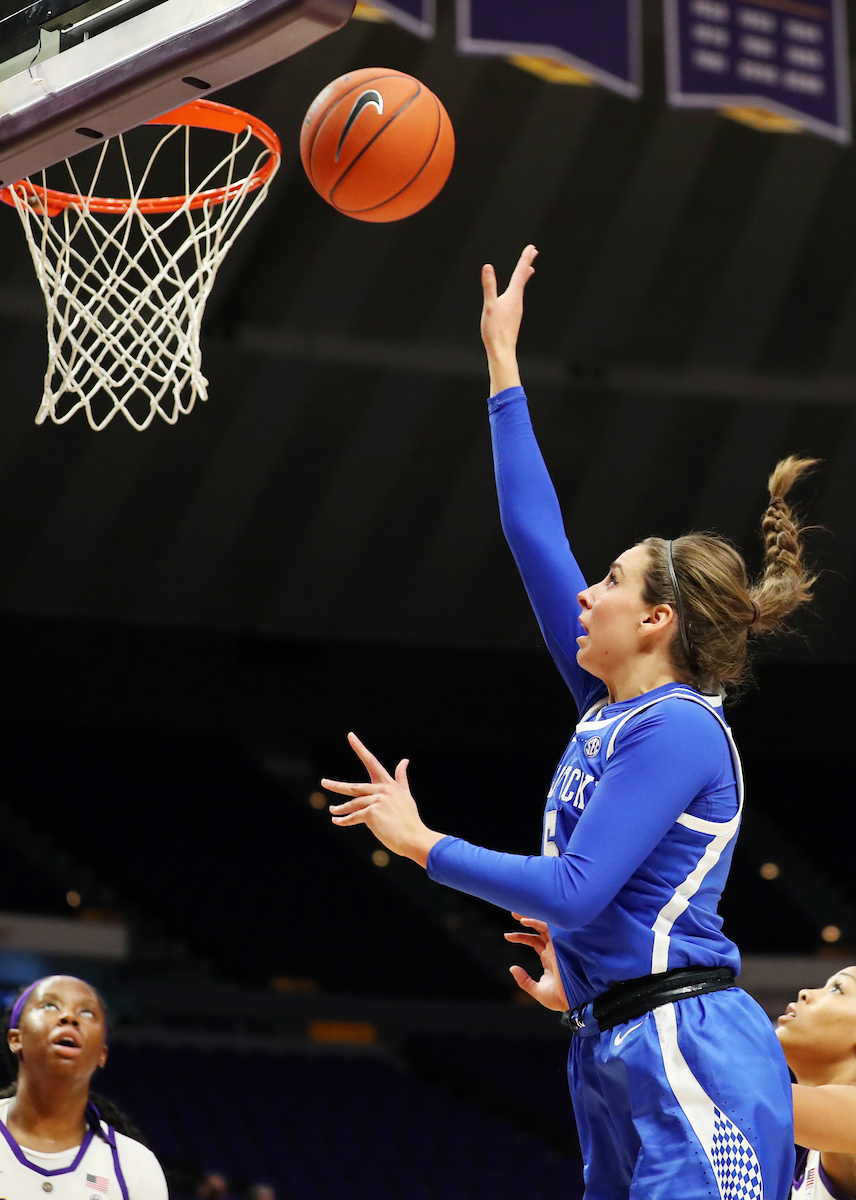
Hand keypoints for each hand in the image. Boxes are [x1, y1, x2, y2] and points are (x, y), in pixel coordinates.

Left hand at [322, 733, 444, 867]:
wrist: (414, 837)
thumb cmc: (409, 819)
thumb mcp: (405, 795)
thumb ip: (401, 777)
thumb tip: (405, 760)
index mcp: (389, 784)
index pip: (372, 762)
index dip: (360, 748)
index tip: (350, 735)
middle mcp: (382, 790)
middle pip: (354, 787)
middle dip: (337, 785)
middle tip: (323, 782)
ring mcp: (376, 801)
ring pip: (352, 804)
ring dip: (340, 808)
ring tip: (332, 810)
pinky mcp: (371, 813)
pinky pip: (354, 817)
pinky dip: (344, 820)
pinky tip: (337, 821)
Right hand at [480, 244, 537, 394]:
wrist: (502, 351)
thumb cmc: (495, 330)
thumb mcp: (489, 306)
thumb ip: (489, 286)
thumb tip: (487, 267)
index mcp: (513, 296)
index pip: (520, 272)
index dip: (525, 258)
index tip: (531, 247)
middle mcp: (517, 301)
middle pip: (523, 278)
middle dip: (527, 263)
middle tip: (533, 251)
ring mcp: (516, 309)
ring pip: (521, 287)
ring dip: (524, 275)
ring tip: (529, 268)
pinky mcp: (513, 316)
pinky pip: (517, 297)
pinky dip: (519, 288)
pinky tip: (516, 293)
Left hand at [505, 913, 567, 1011]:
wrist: (575, 1002)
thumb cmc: (560, 998)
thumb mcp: (537, 990)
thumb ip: (524, 980)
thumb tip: (512, 968)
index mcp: (548, 957)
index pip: (533, 941)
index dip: (520, 936)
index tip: (507, 936)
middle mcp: (552, 949)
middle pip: (538, 930)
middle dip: (526, 920)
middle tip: (513, 912)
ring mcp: (557, 946)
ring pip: (543, 926)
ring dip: (530, 918)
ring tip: (516, 913)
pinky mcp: (560, 945)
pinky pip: (549, 929)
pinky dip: (537, 923)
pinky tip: (525, 921)